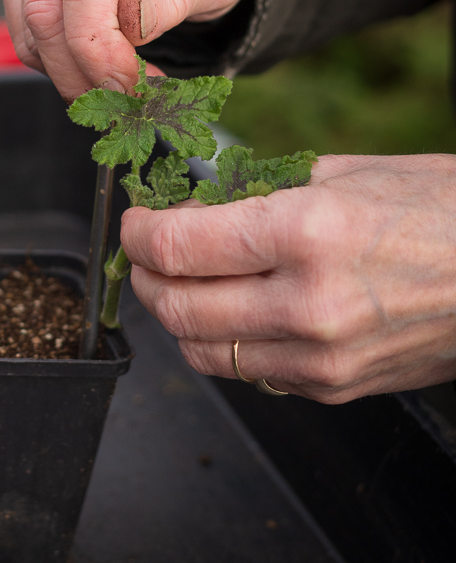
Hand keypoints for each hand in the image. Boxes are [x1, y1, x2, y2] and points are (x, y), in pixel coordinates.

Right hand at [0, 0, 258, 100]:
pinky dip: (53, 57)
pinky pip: (20, 23)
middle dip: (83, 70)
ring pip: (28, 22)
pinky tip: (93, 60)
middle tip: (126, 103)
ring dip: (69, 71)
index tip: (129, 87)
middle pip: (46, 4)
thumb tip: (127, 26)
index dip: (97, 43)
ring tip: (118, 83)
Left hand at [121, 154, 455, 402]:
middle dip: (146, 276)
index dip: (140, 233)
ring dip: (178, 313)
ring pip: (201, 351)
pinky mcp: (332, 389)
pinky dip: (224, 341)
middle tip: (147, 252)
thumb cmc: (436, 209)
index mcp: (307, 233)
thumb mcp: (342, 173)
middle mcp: (307, 306)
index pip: (178, 247)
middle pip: (177, 307)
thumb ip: (256, 193)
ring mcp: (320, 359)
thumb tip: (191, 206)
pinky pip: (247, 372)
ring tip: (184, 281)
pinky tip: (237, 308)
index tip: (137, 222)